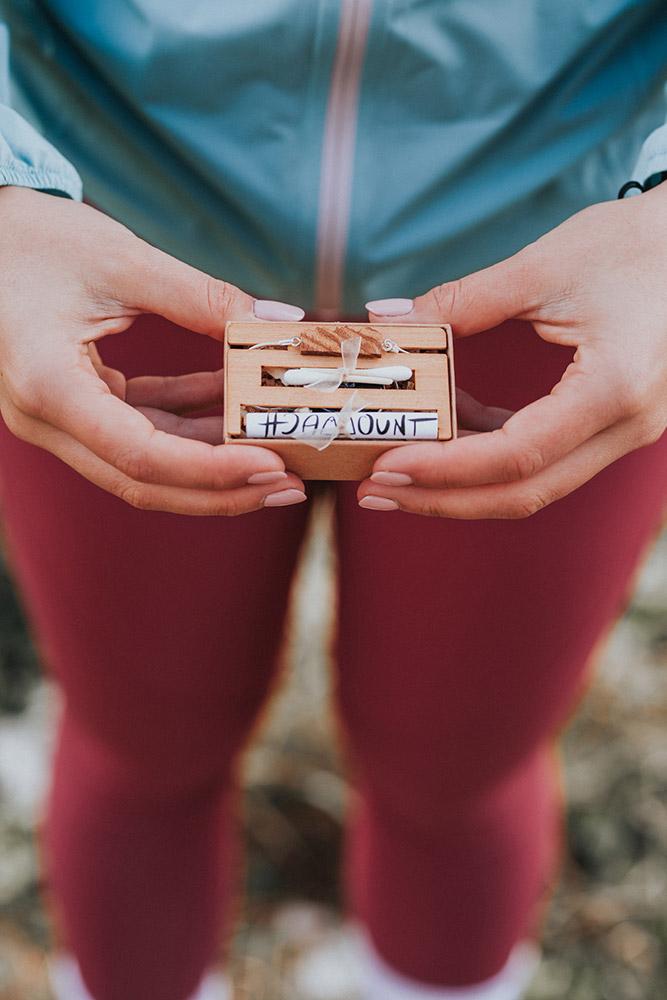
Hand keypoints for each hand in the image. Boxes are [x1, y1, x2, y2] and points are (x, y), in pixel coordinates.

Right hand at [0, 187, 306, 513]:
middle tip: (288, 484)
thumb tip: (281, 322)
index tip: (273, 465)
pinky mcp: (73, 403)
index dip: (212, 471)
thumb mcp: (123, 260)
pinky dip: (185, 420)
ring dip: (210, 458)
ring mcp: (57, 417)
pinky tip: (230, 400)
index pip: (141, 457)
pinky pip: (137, 428)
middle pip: (143, 480)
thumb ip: (204, 297)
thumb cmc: (34, 237)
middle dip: (222, 489)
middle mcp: (45, 418)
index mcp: (49, 386)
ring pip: (144, 463)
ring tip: (274, 449)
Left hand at [362, 187, 666, 517]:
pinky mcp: (612, 425)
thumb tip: (388, 322)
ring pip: (534, 485)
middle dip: (442, 498)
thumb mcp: (543, 266)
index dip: (446, 469)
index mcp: (614, 387)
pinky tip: (445, 441)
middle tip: (376, 490)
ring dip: (463, 486)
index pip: (517, 455)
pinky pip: (546, 460)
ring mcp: (624, 432)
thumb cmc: (632, 244)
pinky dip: (491, 459)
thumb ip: (462, 301)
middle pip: (524, 492)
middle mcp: (626, 426)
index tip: (386, 465)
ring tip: (398, 474)